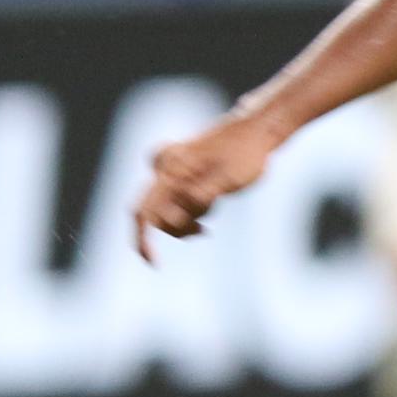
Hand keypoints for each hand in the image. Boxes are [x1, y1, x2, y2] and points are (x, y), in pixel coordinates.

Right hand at [129, 110, 281, 258]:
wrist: (254, 133)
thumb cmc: (243, 153)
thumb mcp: (228, 177)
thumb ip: (203, 193)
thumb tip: (185, 209)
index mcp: (170, 170)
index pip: (144, 210)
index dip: (142, 240)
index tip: (155, 263)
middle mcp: (166, 172)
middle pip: (153, 216)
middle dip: (175, 230)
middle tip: (204, 231)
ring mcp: (174, 177)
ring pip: (167, 213)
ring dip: (186, 223)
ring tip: (211, 217)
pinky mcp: (184, 181)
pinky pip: (179, 208)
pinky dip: (191, 217)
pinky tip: (211, 211)